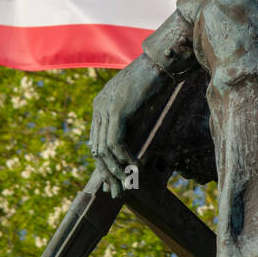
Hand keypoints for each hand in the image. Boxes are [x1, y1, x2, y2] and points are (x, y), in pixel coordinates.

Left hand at [89, 53, 170, 197]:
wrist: (161, 63)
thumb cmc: (154, 82)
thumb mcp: (136, 105)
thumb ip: (128, 121)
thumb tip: (129, 144)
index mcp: (100, 107)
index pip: (96, 143)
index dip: (103, 166)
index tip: (113, 183)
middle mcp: (99, 108)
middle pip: (97, 150)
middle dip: (107, 174)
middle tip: (117, 193)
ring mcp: (106, 108)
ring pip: (105, 149)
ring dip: (116, 170)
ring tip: (127, 184)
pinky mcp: (117, 110)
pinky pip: (116, 142)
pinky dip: (125, 157)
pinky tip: (135, 167)